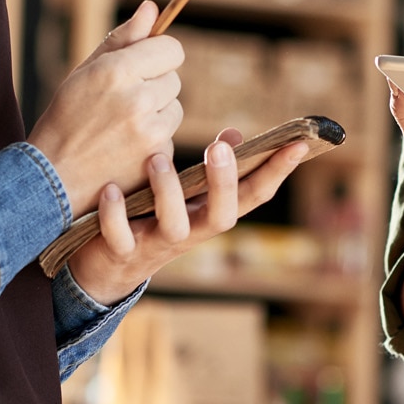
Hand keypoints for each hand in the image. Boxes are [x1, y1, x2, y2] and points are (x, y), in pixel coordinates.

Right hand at [28, 0, 184, 217]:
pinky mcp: (157, 159)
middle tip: (122, 102)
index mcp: (117, 71)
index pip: (172, 49)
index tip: (145, 65)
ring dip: (158, 114)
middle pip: (174, 79)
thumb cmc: (65, 118)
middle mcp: (138, 100)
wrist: (51, 177)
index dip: (159, 55)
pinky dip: (154, 142)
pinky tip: (125, 148)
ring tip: (122, 126)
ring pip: (176, 109)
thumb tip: (152, 8)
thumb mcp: (85, 72)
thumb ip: (122, 39)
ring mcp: (150, 132)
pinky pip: (170, 138)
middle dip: (155, 86)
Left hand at [68, 128, 309, 304]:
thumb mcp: (184, 195)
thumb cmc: (150, 219)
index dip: (278, 172)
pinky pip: (121, 238)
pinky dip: (115, 214)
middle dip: (224, 184)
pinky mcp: (121, 254)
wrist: (104, 269)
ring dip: (168, 192)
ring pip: (174, 226)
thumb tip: (234, 134)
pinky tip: (111, 189)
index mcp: (209, 215)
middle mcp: (189, 234)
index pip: (254, 196)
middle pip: (222, 217)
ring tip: (157, 159)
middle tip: (219, 147)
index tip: (299, 142)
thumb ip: (209, 169)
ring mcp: (156, 245)